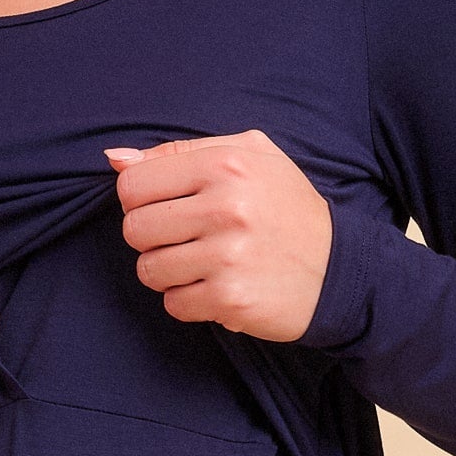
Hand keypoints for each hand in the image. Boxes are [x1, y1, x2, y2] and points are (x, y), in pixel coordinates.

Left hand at [103, 130, 332, 344]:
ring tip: (202, 263)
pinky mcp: (230, 298)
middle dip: (152, 237)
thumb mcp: (248, 157)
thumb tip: (114, 158)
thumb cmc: (286, 207)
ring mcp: (228, 256)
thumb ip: (177, 152)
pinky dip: (189, 300)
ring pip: (148, 269)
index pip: (133, 184)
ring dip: (168, 272)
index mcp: (226, 163)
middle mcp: (226, 207)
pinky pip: (173, 303)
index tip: (166, 207)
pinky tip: (217, 286)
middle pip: (134, 228)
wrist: (341, 268)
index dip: (141, 199)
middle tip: (186, 238)